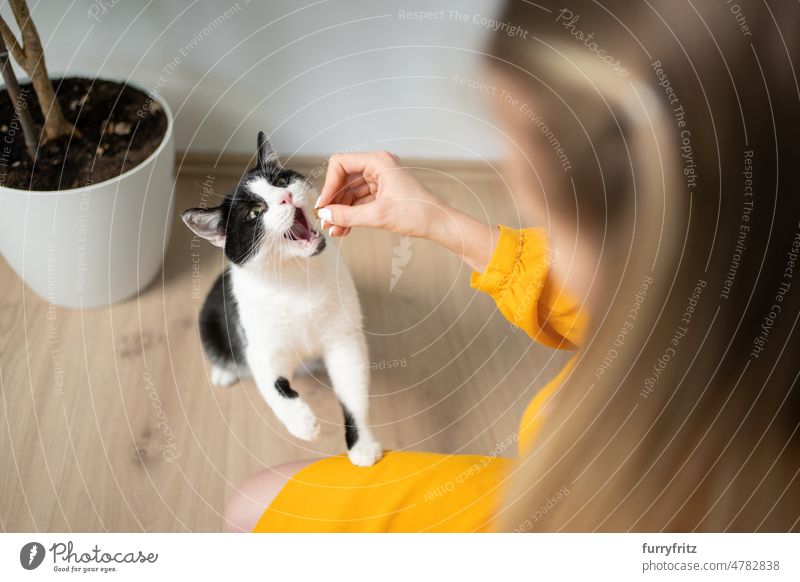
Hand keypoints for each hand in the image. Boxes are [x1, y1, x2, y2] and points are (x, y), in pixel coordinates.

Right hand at [315, 151, 443, 238]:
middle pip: (345, 179)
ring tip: (335, 230)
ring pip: (352, 192)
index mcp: (379, 161)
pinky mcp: (385, 192)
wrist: (439, 224)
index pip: (341, 164)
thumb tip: (324, 214)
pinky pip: (361, 200)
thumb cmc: (417, 213)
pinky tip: (345, 229)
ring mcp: (382, 179)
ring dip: (342, 211)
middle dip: (335, 202)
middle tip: (327, 222)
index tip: (324, 206)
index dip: (329, 185)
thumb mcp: (377, 215)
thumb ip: (347, 215)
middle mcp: (379, 166)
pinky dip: (353, 213)